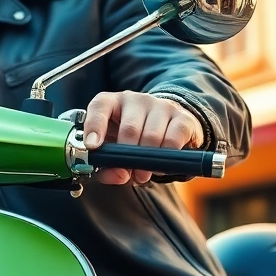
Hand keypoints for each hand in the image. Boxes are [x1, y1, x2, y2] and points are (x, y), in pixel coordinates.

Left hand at [82, 91, 204, 184]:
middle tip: (130, 174)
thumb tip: (119, 174)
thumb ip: (108, 164)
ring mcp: (160, 105)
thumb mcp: (113, 149)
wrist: (165, 126)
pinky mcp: (182, 117)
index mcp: (111, 103)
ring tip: (144, 172)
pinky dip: (166, 157)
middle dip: (128, 157)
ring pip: (152, 136)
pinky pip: (173, 140)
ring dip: (147, 161)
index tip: (92, 147)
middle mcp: (135, 100)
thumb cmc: (131, 138)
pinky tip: (161, 164)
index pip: (100, 107)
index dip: (94, 127)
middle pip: (129, 129)